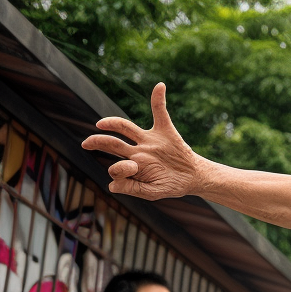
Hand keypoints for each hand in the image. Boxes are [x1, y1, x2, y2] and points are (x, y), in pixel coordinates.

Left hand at [82, 83, 200, 199]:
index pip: (118, 165)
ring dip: (112, 122)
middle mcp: (139, 149)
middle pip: (113, 142)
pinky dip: (158, 98)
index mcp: (135, 164)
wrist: (193, 178)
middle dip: (97, 142)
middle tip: (85, 143)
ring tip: (100, 124)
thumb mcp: (153, 193)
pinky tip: (160, 86)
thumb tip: (111, 186)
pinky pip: (160, 111)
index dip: (118, 169)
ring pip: (125, 126)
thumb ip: (133, 189)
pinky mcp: (165, 131)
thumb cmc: (172, 185)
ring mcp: (150, 139)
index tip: (129, 173)